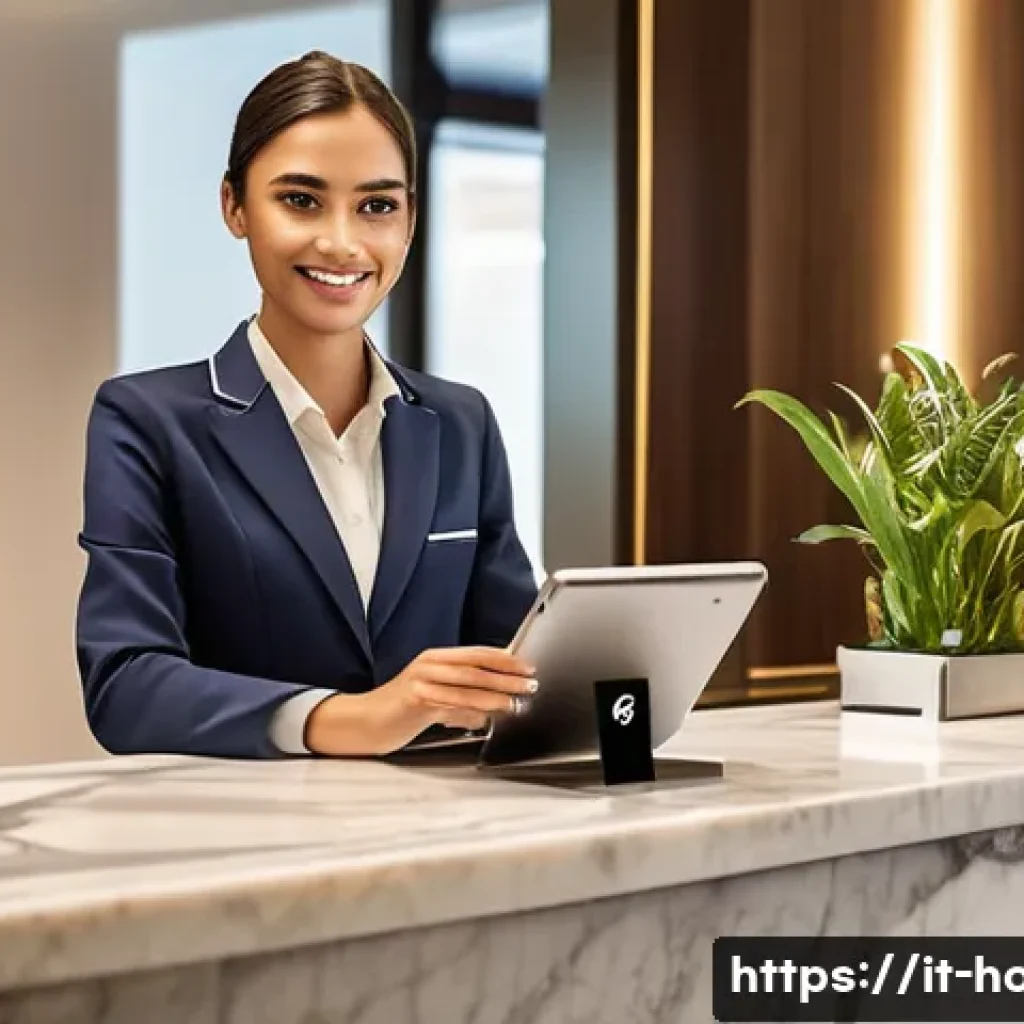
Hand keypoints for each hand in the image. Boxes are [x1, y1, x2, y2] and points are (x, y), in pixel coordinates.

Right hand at [304, 646, 536, 756]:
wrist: (365, 722)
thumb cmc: (402, 709)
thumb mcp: (435, 695)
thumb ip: (462, 694)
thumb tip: (495, 699)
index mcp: (436, 658)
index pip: (477, 653)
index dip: (504, 658)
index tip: (527, 666)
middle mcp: (429, 665)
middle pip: (475, 668)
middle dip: (506, 677)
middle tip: (529, 684)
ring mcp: (420, 681)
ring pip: (465, 687)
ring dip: (493, 696)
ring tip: (514, 703)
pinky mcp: (413, 700)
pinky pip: (449, 706)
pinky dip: (469, 714)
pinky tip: (483, 720)